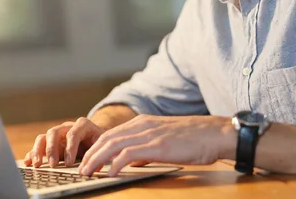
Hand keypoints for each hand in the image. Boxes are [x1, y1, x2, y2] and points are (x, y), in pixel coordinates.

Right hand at [23, 117, 106, 167]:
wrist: (95, 135)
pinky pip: (39, 146)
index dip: (70, 147)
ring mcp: (57, 134)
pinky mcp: (50, 142)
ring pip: (43, 137)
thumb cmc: (99, 140)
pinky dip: (32, 153)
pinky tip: (28, 162)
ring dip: (38, 151)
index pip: (73, 133)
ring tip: (37, 164)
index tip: (70, 163)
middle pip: (54, 132)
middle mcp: (67, 127)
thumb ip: (97, 152)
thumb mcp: (102, 144)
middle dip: (52, 149)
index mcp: (82, 125)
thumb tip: (93, 166)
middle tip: (53, 164)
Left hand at [78, 115, 233, 176]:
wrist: (215, 134)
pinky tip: (109, 173)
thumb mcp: (164, 140)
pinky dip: (115, 163)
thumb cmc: (194, 139)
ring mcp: (149, 134)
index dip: (96, 148)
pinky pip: (129, 154)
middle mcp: (142, 125)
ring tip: (87, 172)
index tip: (86, 161)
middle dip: (90, 154)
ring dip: (97, 159)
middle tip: (80, 169)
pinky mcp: (158, 146)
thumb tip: (132, 163)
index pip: (111, 134)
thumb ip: (146, 148)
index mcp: (143, 122)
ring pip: (113, 144)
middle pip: (107, 138)